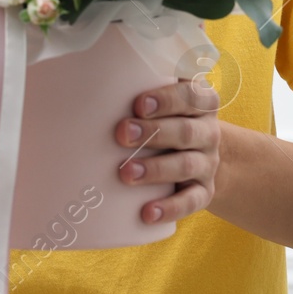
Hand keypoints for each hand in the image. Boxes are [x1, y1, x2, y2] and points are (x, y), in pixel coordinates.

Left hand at [114, 78, 221, 223]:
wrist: (199, 157)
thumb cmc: (166, 120)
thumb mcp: (163, 102)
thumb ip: (138, 87)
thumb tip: (84, 81)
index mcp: (201, 103)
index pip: (192, 96)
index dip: (168, 100)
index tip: (139, 104)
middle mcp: (208, 132)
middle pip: (187, 131)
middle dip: (154, 132)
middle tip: (121, 133)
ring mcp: (207, 164)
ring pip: (186, 166)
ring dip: (156, 169)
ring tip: (126, 173)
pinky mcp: (204, 192)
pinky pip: (191, 201)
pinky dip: (170, 207)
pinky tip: (147, 212)